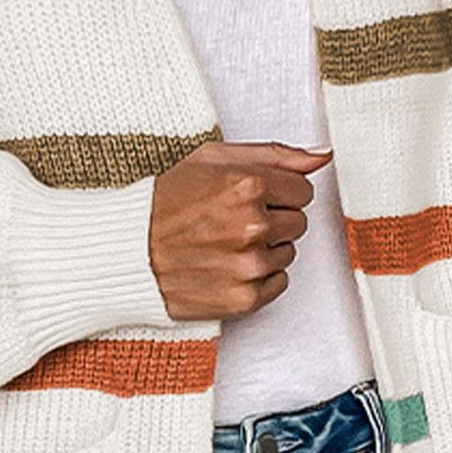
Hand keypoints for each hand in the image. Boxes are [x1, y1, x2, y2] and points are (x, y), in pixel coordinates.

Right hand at [148, 140, 333, 321]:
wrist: (129, 251)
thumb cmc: (167, 202)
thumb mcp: (214, 159)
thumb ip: (276, 154)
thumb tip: (322, 156)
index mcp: (248, 186)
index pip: (302, 189)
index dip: (277, 191)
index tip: (250, 196)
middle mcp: (252, 227)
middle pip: (299, 221)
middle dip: (273, 219)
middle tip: (233, 220)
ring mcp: (248, 265)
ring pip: (288, 253)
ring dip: (264, 248)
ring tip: (225, 243)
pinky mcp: (243, 298)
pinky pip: (279, 283)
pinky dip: (259, 276)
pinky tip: (228, 265)